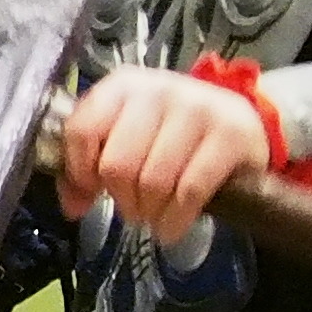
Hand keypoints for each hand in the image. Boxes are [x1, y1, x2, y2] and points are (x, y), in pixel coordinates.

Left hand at [56, 64, 269, 239]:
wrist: (239, 122)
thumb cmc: (171, 133)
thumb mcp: (127, 137)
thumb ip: (89, 165)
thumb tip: (73, 205)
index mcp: (123, 86)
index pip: (83, 131)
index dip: (81, 172)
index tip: (94, 189)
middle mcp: (159, 91)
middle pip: (117, 164)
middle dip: (122, 198)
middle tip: (132, 207)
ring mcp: (198, 109)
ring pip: (152, 181)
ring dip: (149, 213)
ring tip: (154, 214)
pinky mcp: (231, 134)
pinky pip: (189, 191)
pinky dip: (175, 220)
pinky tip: (172, 225)